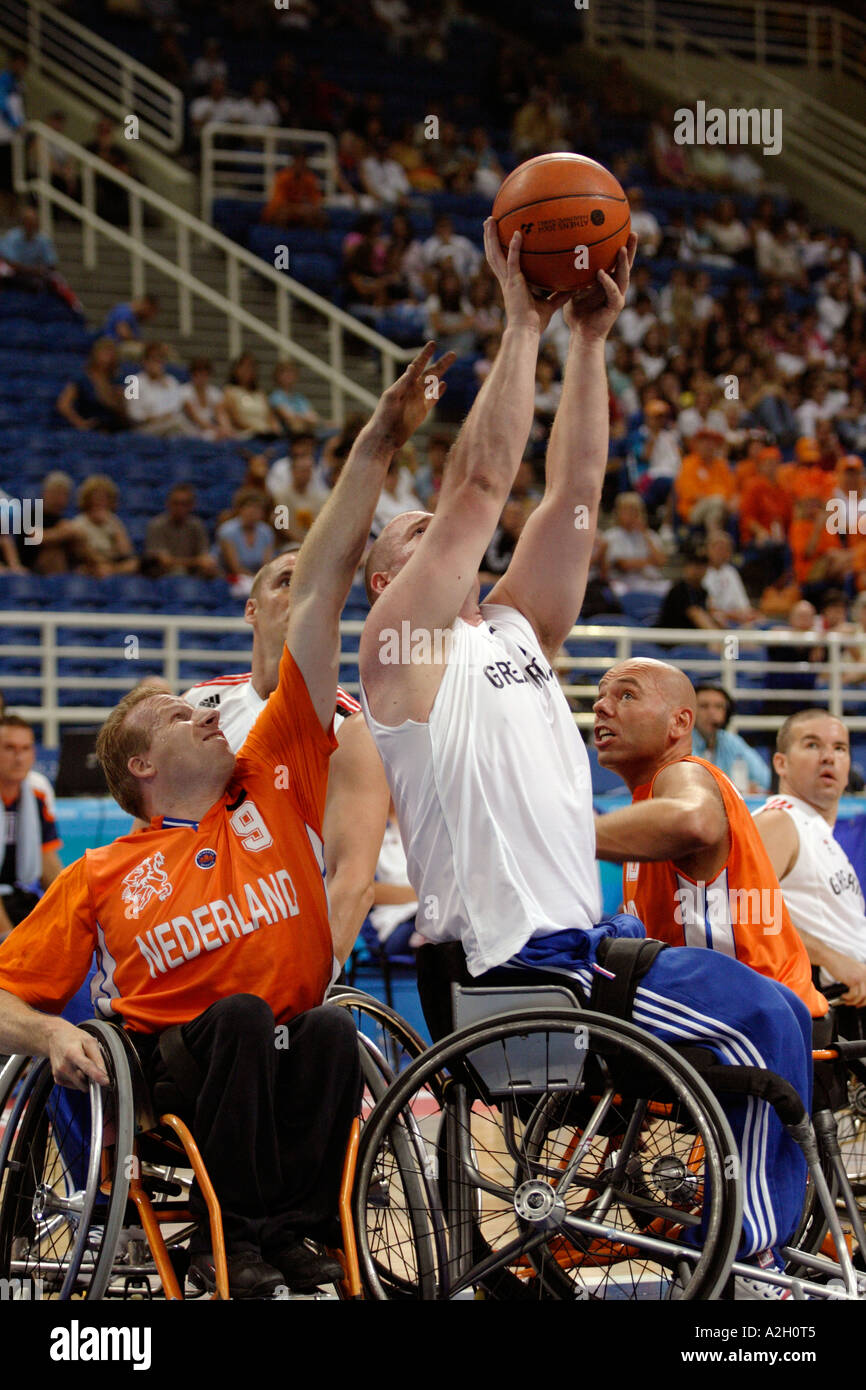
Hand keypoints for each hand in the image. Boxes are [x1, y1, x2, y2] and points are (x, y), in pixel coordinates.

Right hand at [47, 1021, 109, 1090]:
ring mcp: (59, 1074)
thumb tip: (105, 1073)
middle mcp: (63, 1066)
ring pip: (80, 1085)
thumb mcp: (89, 1042)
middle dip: (92, 1079)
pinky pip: (74, 1086)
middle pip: (83, 1081)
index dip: (97, 1075)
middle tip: (95, 1068)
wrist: (55, 1038)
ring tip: (82, 1065)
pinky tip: (76, 1069)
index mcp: (72, 1053)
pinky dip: (78, 1081)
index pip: (86, 1066)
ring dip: (85, 1080)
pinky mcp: (57, 1079)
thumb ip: (97, 1057)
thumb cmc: (73, 1038)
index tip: (106, 1082)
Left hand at [368, 341, 454, 450]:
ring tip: (450, 363)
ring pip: (434, 384)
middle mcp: (413, 390)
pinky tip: (444, 384)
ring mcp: (418, 400)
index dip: (425, 355)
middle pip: (431, 373)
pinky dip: (438, 392)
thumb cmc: (384, 416)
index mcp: (405, 383)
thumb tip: (413, 366)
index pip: (418, 365)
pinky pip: (432, 399)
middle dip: (442, 363)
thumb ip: (404, 382)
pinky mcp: (422, 412)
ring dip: (442, 373)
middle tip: (454, 354)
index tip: (433, 344)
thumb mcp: (392, 396)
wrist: (385, 437)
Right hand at [483, 219, 569, 334]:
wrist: (527, 332)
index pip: (502, 262)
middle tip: (490, 221)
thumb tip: (574, 286)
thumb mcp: (550, 304)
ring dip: (492, 237)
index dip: (499, 249)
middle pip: (493, 254)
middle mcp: (506, 280)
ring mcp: (507, 281)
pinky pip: (513, 261)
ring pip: (495, 255)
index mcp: (511, 283)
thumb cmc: (536, 322)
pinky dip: (514, 248)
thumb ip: (559, 294)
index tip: (499, 235)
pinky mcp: (513, 283)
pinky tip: (517, 233)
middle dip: (490, 238)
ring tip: (491, 220)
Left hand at [563, 232, 637, 340]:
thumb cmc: (577, 315)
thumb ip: (572, 277)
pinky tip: (602, 273)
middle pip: (627, 265)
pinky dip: (607, 282)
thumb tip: (559, 260)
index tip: (622, 229)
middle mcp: (616, 288)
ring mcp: (617, 297)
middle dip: (631, 249)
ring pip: (624, 276)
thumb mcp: (573, 291)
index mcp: (609, 283)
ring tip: (622, 247)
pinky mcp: (614, 307)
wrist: (582, 336)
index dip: (620, 246)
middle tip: (633, 232)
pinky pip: (612, 292)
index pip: (617, 261)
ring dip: (623, 262)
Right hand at [837, 958, 865, 1007]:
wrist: (830, 958)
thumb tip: (861, 994)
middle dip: (861, 1002)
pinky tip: (844, 996)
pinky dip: (848, 998)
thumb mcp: (854, 970)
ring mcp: (861, 977)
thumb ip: (859, 979)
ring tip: (847, 1001)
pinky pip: (853, 995)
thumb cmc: (839, 964)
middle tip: (855, 1004)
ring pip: (861, 996)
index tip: (862, 1002)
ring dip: (853, 1001)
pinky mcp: (853, 980)